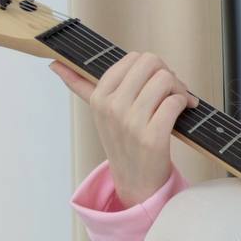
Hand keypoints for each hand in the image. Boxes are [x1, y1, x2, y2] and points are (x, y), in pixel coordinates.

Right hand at [49, 51, 198, 206]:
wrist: (135, 181)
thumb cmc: (123, 141)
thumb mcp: (99, 112)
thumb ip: (80, 85)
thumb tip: (55, 64)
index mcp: (99, 96)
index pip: (134, 58)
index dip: (153, 67)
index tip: (158, 81)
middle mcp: (112, 107)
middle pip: (152, 63)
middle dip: (168, 73)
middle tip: (174, 90)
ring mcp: (131, 122)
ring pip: (165, 80)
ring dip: (180, 89)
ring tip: (181, 101)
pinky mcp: (152, 137)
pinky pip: (174, 102)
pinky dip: (185, 103)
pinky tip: (185, 111)